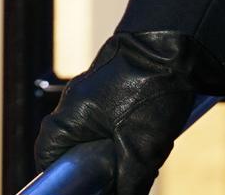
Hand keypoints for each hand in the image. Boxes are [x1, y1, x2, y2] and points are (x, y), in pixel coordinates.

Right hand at [33, 30, 224, 194]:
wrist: (176, 43)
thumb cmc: (151, 90)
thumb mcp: (141, 149)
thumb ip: (128, 184)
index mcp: (69, 117)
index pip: (48, 158)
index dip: (64, 180)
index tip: (84, 189)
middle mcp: (76, 104)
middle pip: (75, 151)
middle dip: (98, 169)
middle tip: (119, 177)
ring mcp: (95, 94)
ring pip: (98, 137)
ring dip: (118, 153)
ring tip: (142, 153)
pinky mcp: (116, 88)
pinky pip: (114, 122)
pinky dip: (129, 136)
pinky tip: (152, 137)